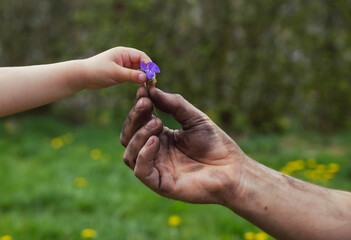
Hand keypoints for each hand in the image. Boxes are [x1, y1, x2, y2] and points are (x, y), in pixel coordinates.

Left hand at [82, 47, 152, 88]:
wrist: (83, 76)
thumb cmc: (97, 71)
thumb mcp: (115, 73)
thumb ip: (131, 75)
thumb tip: (146, 77)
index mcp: (124, 53)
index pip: (142, 56)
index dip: (148, 65)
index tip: (151, 76)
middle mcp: (125, 58)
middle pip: (142, 64)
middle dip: (148, 72)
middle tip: (152, 83)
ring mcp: (124, 66)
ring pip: (139, 71)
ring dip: (145, 77)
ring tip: (149, 86)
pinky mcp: (122, 74)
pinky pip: (134, 76)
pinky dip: (139, 80)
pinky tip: (142, 87)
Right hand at [120, 87, 246, 204]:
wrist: (232, 170)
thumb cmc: (215, 144)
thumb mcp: (194, 118)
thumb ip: (174, 104)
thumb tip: (151, 89)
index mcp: (160, 137)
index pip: (139, 122)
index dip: (138, 106)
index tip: (142, 90)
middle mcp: (154, 152)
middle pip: (128, 136)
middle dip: (134, 118)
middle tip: (145, 104)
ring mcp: (156, 169)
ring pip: (130, 154)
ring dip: (138, 135)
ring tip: (157, 123)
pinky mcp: (160, 184)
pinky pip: (141, 171)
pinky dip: (143, 154)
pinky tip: (155, 141)